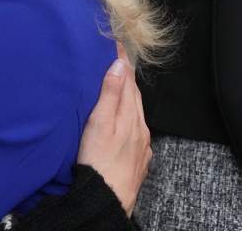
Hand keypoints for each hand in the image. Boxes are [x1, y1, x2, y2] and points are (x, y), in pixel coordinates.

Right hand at [76, 58, 150, 215]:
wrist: (107, 198)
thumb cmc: (98, 161)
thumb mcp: (100, 123)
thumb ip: (110, 94)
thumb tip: (119, 65)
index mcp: (131, 116)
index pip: (128, 81)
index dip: (122, 61)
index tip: (116, 43)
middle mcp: (141, 128)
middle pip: (135, 96)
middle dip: (126, 77)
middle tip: (116, 59)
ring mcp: (142, 145)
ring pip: (137, 113)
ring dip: (129, 97)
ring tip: (119, 86)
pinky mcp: (139, 159)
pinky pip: (137, 131)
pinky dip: (130, 118)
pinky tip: (123, 122)